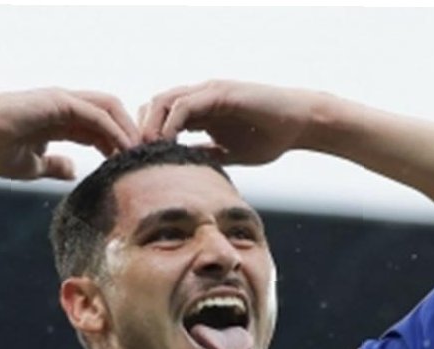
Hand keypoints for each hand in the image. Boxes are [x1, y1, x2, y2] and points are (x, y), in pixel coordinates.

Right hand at [0, 88, 138, 181]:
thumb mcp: (33, 165)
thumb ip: (55, 166)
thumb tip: (73, 171)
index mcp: (58, 119)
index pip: (98, 126)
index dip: (116, 143)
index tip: (129, 165)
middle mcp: (63, 105)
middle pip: (108, 113)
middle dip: (128, 132)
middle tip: (142, 158)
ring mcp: (61, 100)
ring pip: (107, 108)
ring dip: (127, 129)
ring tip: (139, 154)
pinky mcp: (59, 101)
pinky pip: (96, 114)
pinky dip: (114, 129)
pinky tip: (124, 148)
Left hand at [139, 80, 330, 165]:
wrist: (299, 124)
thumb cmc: (270, 137)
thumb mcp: (230, 153)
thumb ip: (206, 156)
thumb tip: (184, 171)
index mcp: (200, 111)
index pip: (161, 118)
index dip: (146, 137)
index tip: (139, 163)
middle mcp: (200, 97)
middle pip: (155, 106)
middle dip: (141, 130)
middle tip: (134, 157)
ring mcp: (209, 92)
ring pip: (164, 101)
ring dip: (150, 126)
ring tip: (145, 151)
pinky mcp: (219, 93)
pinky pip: (185, 104)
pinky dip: (170, 123)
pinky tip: (166, 143)